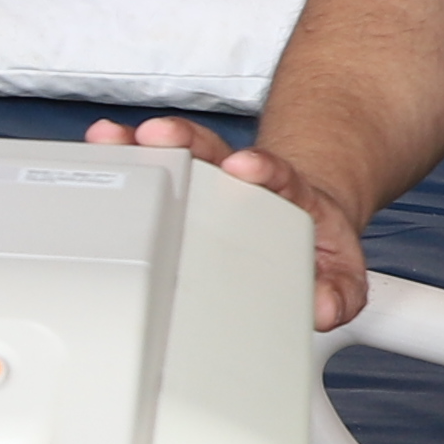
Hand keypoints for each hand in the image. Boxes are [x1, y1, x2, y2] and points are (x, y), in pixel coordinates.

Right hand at [85, 115, 364, 329]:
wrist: (306, 232)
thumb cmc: (314, 253)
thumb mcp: (339, 278)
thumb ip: (338, 293)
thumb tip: (323, 308)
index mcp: (289, 199)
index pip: (278, 176)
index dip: (261, 169)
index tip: (242, 165)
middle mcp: (246, 183)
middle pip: (217, 153)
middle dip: (187, 142)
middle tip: (160, 136)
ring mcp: (212, 183)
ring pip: (181, 154)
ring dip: (148, 146)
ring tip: (118, 137)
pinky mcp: (186, 190)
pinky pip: (157, 167)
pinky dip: (129, 155)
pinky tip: (105, 143)